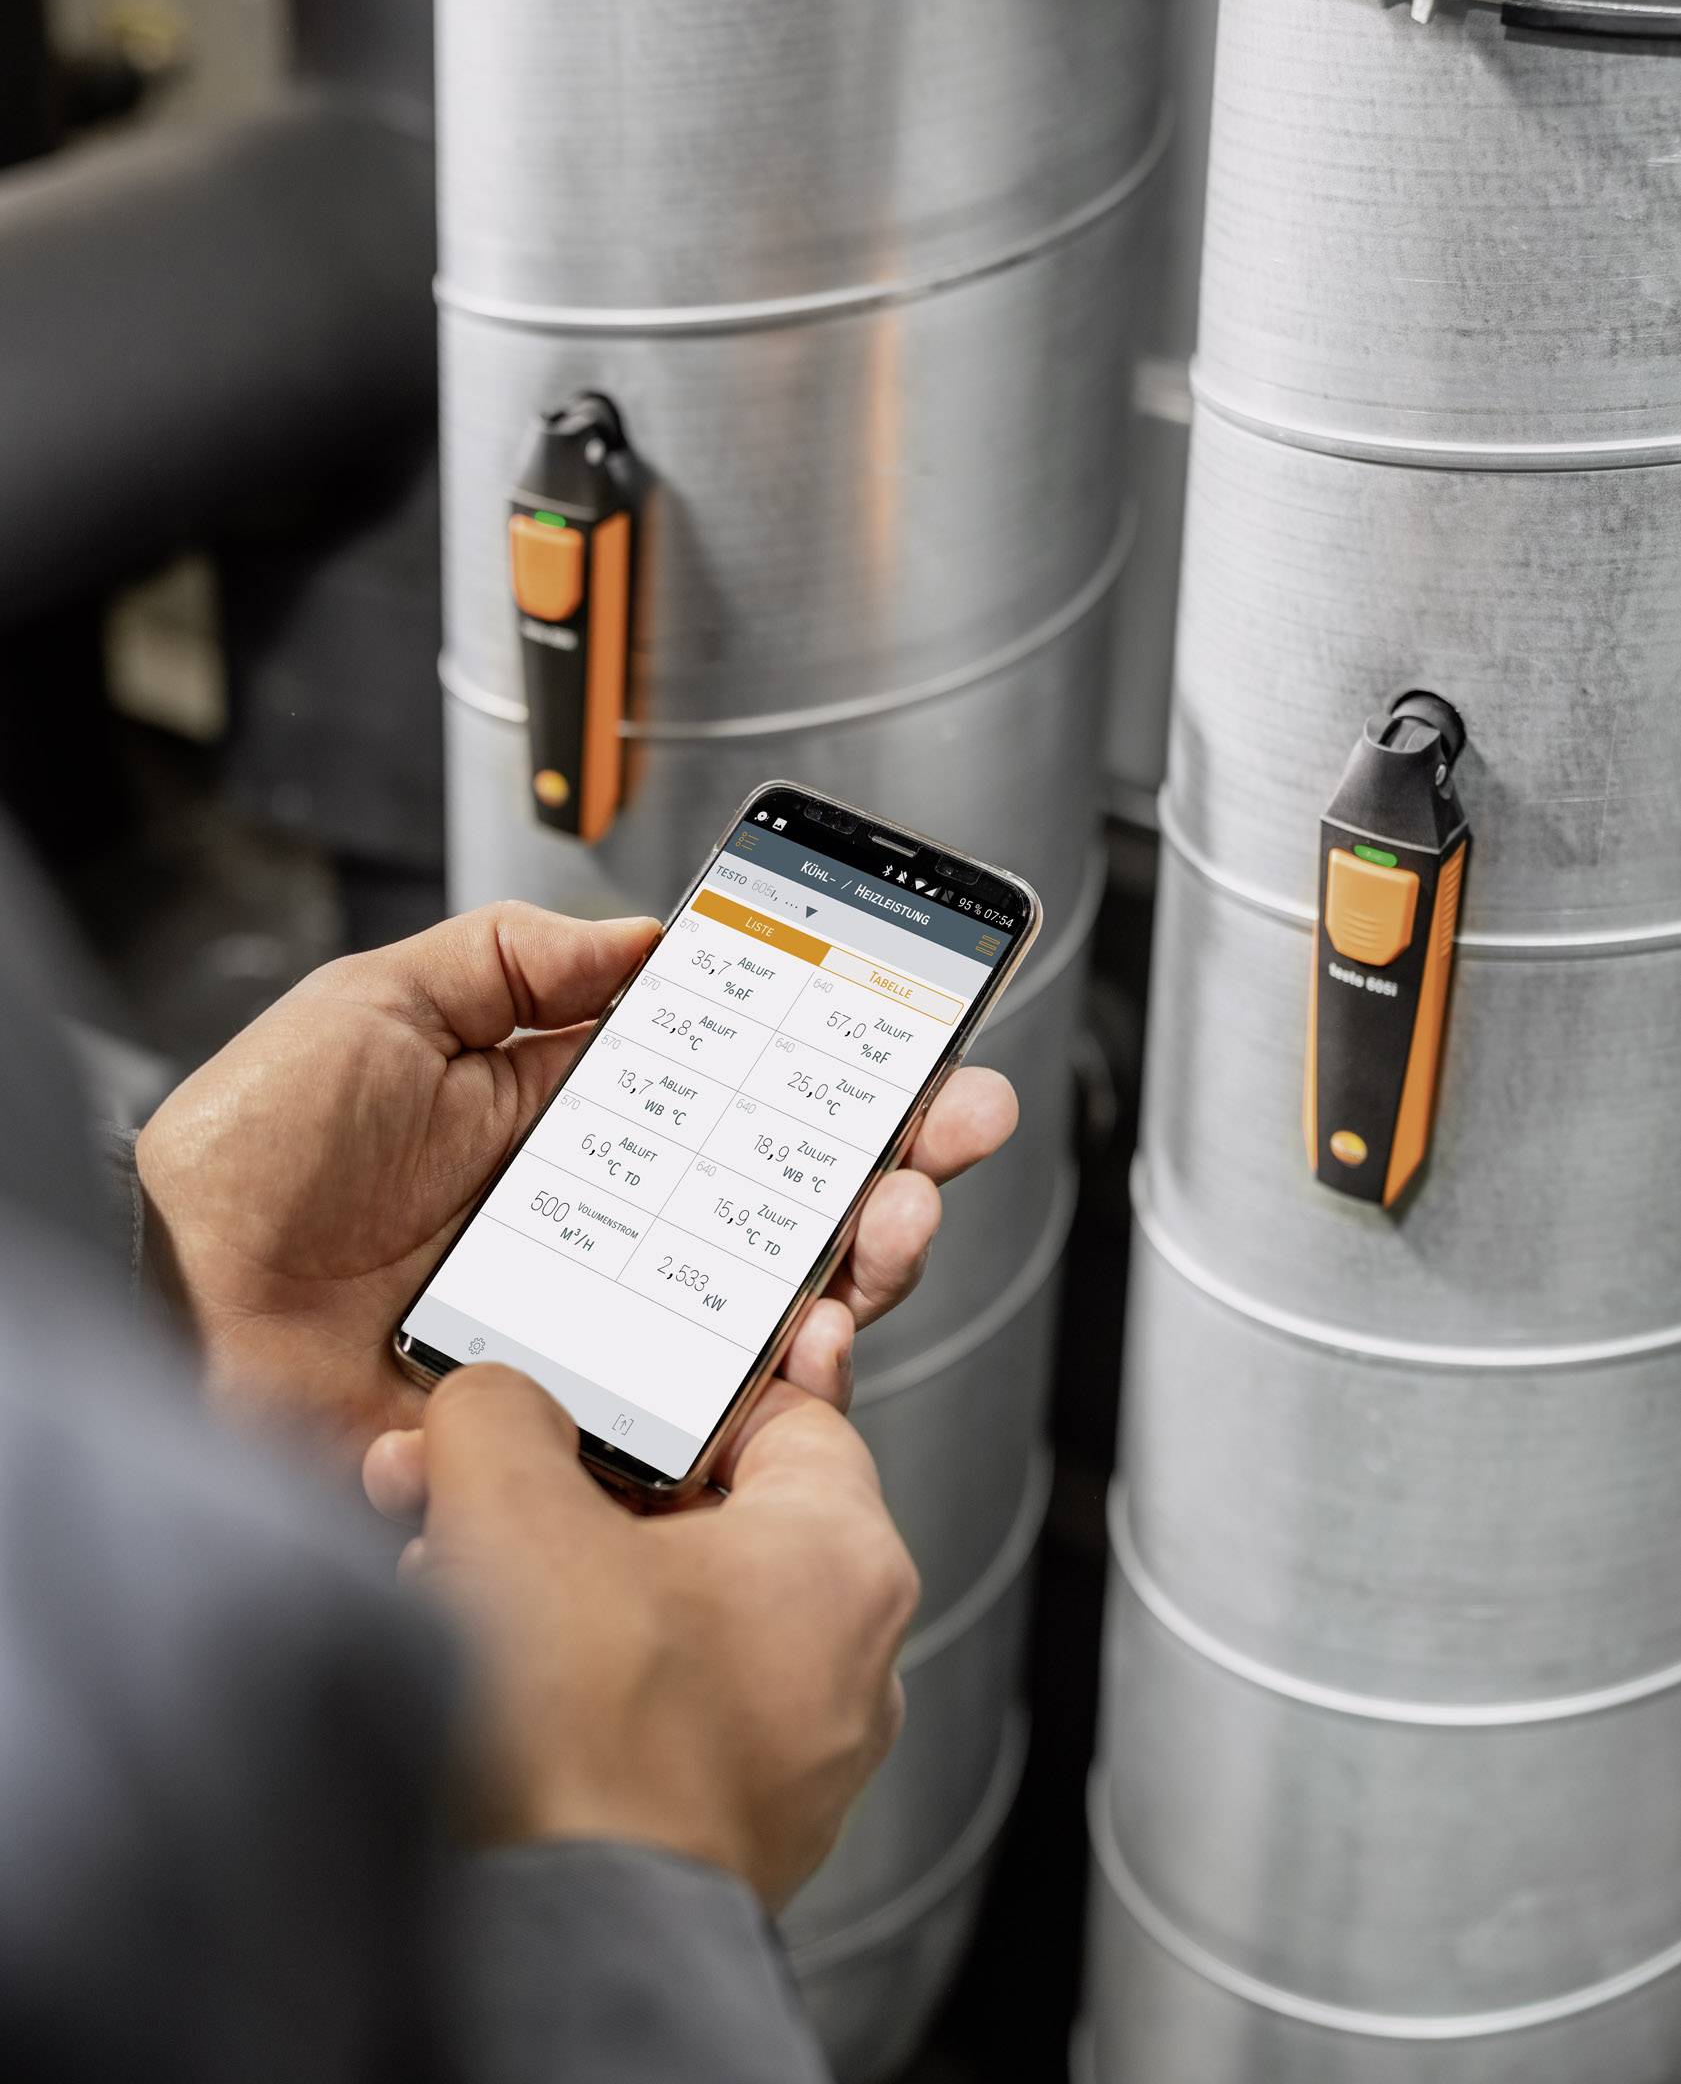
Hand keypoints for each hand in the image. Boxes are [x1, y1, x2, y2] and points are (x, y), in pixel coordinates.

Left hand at [137, 902, 1017, 1460]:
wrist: (174, 1311)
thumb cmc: (250, 1164)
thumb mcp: (377, 1008)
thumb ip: (513, 959)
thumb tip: (647, 935)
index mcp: (568, 1132)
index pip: (737, 1107)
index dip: (837, 1083)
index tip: (921, 1050)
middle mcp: (603, 1240)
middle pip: (786, 1216)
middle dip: (896, 1172)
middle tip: (952, 1136)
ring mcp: (597, 1340)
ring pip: (771, 1322)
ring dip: (858, 1275)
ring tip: (889, 1229)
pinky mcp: (571, 1434)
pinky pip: (698, 1433)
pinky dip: (771, 1399)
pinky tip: (799, 1346)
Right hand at [367, 1364, 918, 1909]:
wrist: (558, 1940)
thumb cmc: (582, 1740)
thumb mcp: (514, 1505)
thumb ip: (503, 1414)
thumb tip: (492, 1402)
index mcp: (844, 1561)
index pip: (787, 1414)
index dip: (686, 1375)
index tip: (618, 1360)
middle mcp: (840, 1659)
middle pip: (696, 1512)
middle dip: (564, 1478)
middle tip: (478, 1455)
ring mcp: (785, 1754)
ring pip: (654, 1608)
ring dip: (539, 1565)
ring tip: (431, 1544)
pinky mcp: (715, 1823)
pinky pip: (639, 1700)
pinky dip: (557, 1661)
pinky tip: (460, 1638)